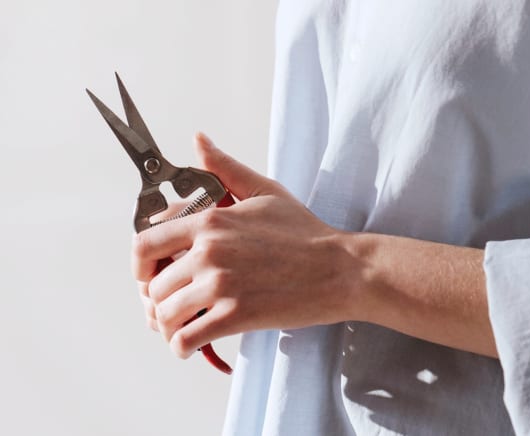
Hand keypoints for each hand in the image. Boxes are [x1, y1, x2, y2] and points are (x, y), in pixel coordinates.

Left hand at [132, 133, 357, 358]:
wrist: (340, 269)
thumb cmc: (305, 232)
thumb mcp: (264, 192)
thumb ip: (225, 169)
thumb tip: (199, 140)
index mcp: (209, 220)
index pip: (145, 244)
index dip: (139, 267)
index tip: (149, 277)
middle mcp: (208, 250)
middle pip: (153, 285)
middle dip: (157, 301)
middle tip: (171, 309)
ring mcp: (221, 284)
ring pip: (165, 314)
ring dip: (167, 326)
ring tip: (181, 328)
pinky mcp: (236, 316)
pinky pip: (186, 339)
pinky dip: (181, 347)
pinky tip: (191, 346)